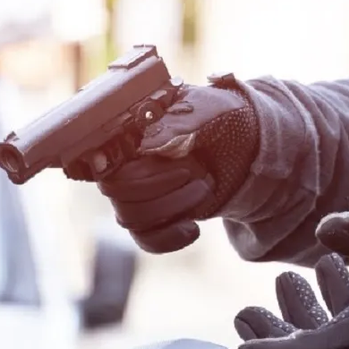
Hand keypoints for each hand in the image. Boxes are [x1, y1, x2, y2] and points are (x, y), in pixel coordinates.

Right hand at [90, 78, 258, 253]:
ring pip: (128, 217)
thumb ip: (180, 121)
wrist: (247, 148)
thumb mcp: (210, 110)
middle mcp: (125, 160)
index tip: (132, 168)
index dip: (109, 165)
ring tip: (204, 188)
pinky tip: (193, 228)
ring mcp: (136, 192)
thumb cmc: (225, 119)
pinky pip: (144, 238)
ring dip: (172, 207)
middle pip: (115, 190)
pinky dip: (169, 238)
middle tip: (198, 172)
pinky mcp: (152, 217)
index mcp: (130, 129)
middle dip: (160, 186)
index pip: (101, 154)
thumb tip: (148, 144)